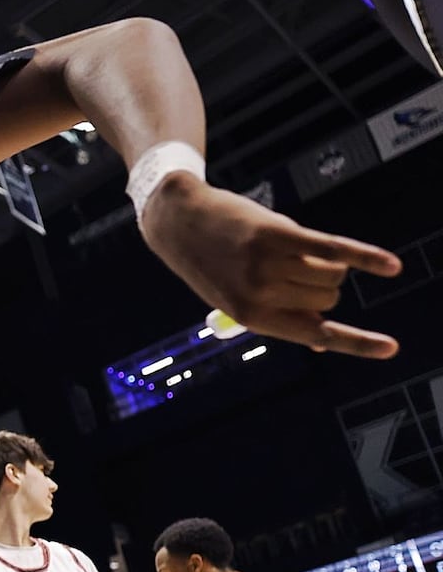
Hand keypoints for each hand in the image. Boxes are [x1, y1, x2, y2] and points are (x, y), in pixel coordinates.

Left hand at [140, 173, 402, 358]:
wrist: (179, 223)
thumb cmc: (213, 263)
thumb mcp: (237, 299)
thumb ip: (279, 316)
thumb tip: (320, 342)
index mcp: (252, 318)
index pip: (316, 335)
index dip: (356, 342)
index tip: (391, 348)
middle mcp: (260, 295)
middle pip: (329, 297)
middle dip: (322, 284)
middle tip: (291, 268)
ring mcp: (267, 265)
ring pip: (333, 274)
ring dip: (327, 263)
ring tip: (294, 252)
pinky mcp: (277, 235)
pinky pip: (334, 249)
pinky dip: (365, 256)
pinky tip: (389, 266)